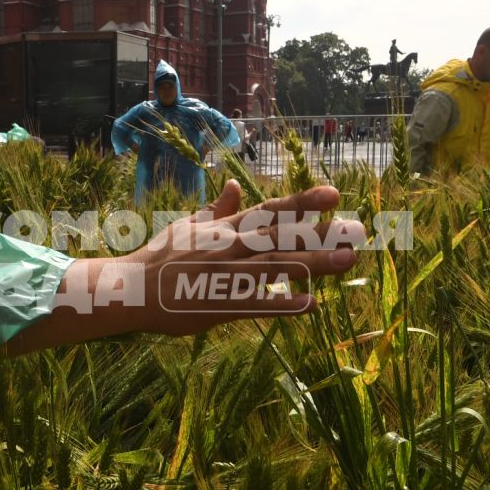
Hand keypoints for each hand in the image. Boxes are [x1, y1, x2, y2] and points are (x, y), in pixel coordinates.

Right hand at [6, 180, 364, 352]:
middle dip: (321, 232)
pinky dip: (281, 303)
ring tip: (347, 261)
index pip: (270, 210)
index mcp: (225, 228)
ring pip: (275, 266)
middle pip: (282, 236)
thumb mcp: (189, 226)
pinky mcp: (217, 304)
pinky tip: (309, 304)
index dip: (303, 202)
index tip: (335, 194)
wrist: (131, 289)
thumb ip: (217, 209)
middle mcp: (229, 246)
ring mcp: (225, 274)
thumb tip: (233, 185)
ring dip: (313, 263)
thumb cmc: (161, 258)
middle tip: (357, 230)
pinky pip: (254, 303)